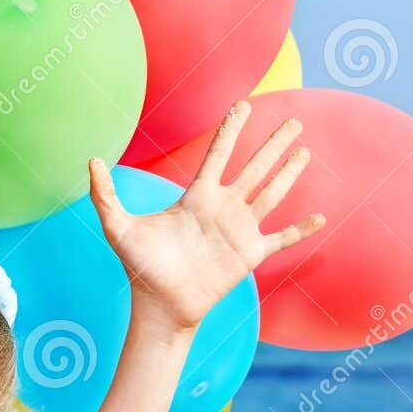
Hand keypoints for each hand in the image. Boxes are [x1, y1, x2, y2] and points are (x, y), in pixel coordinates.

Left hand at [88, 100, 325, 330]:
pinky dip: (301, 230)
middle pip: (255, 167)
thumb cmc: (140, 268)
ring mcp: (239, 230)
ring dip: (290, 173)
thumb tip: (91, 161)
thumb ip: (105, 196)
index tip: (244, 105)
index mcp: (197, 197)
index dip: (231, 129)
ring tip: (305, 151)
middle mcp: (222, 208)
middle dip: (273, 144)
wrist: (160, 306)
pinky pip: (282, 239)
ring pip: (271, 194)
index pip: (218, 154)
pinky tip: (321, 217)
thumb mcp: (119, 228)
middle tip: (294, 121)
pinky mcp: (250, 255)